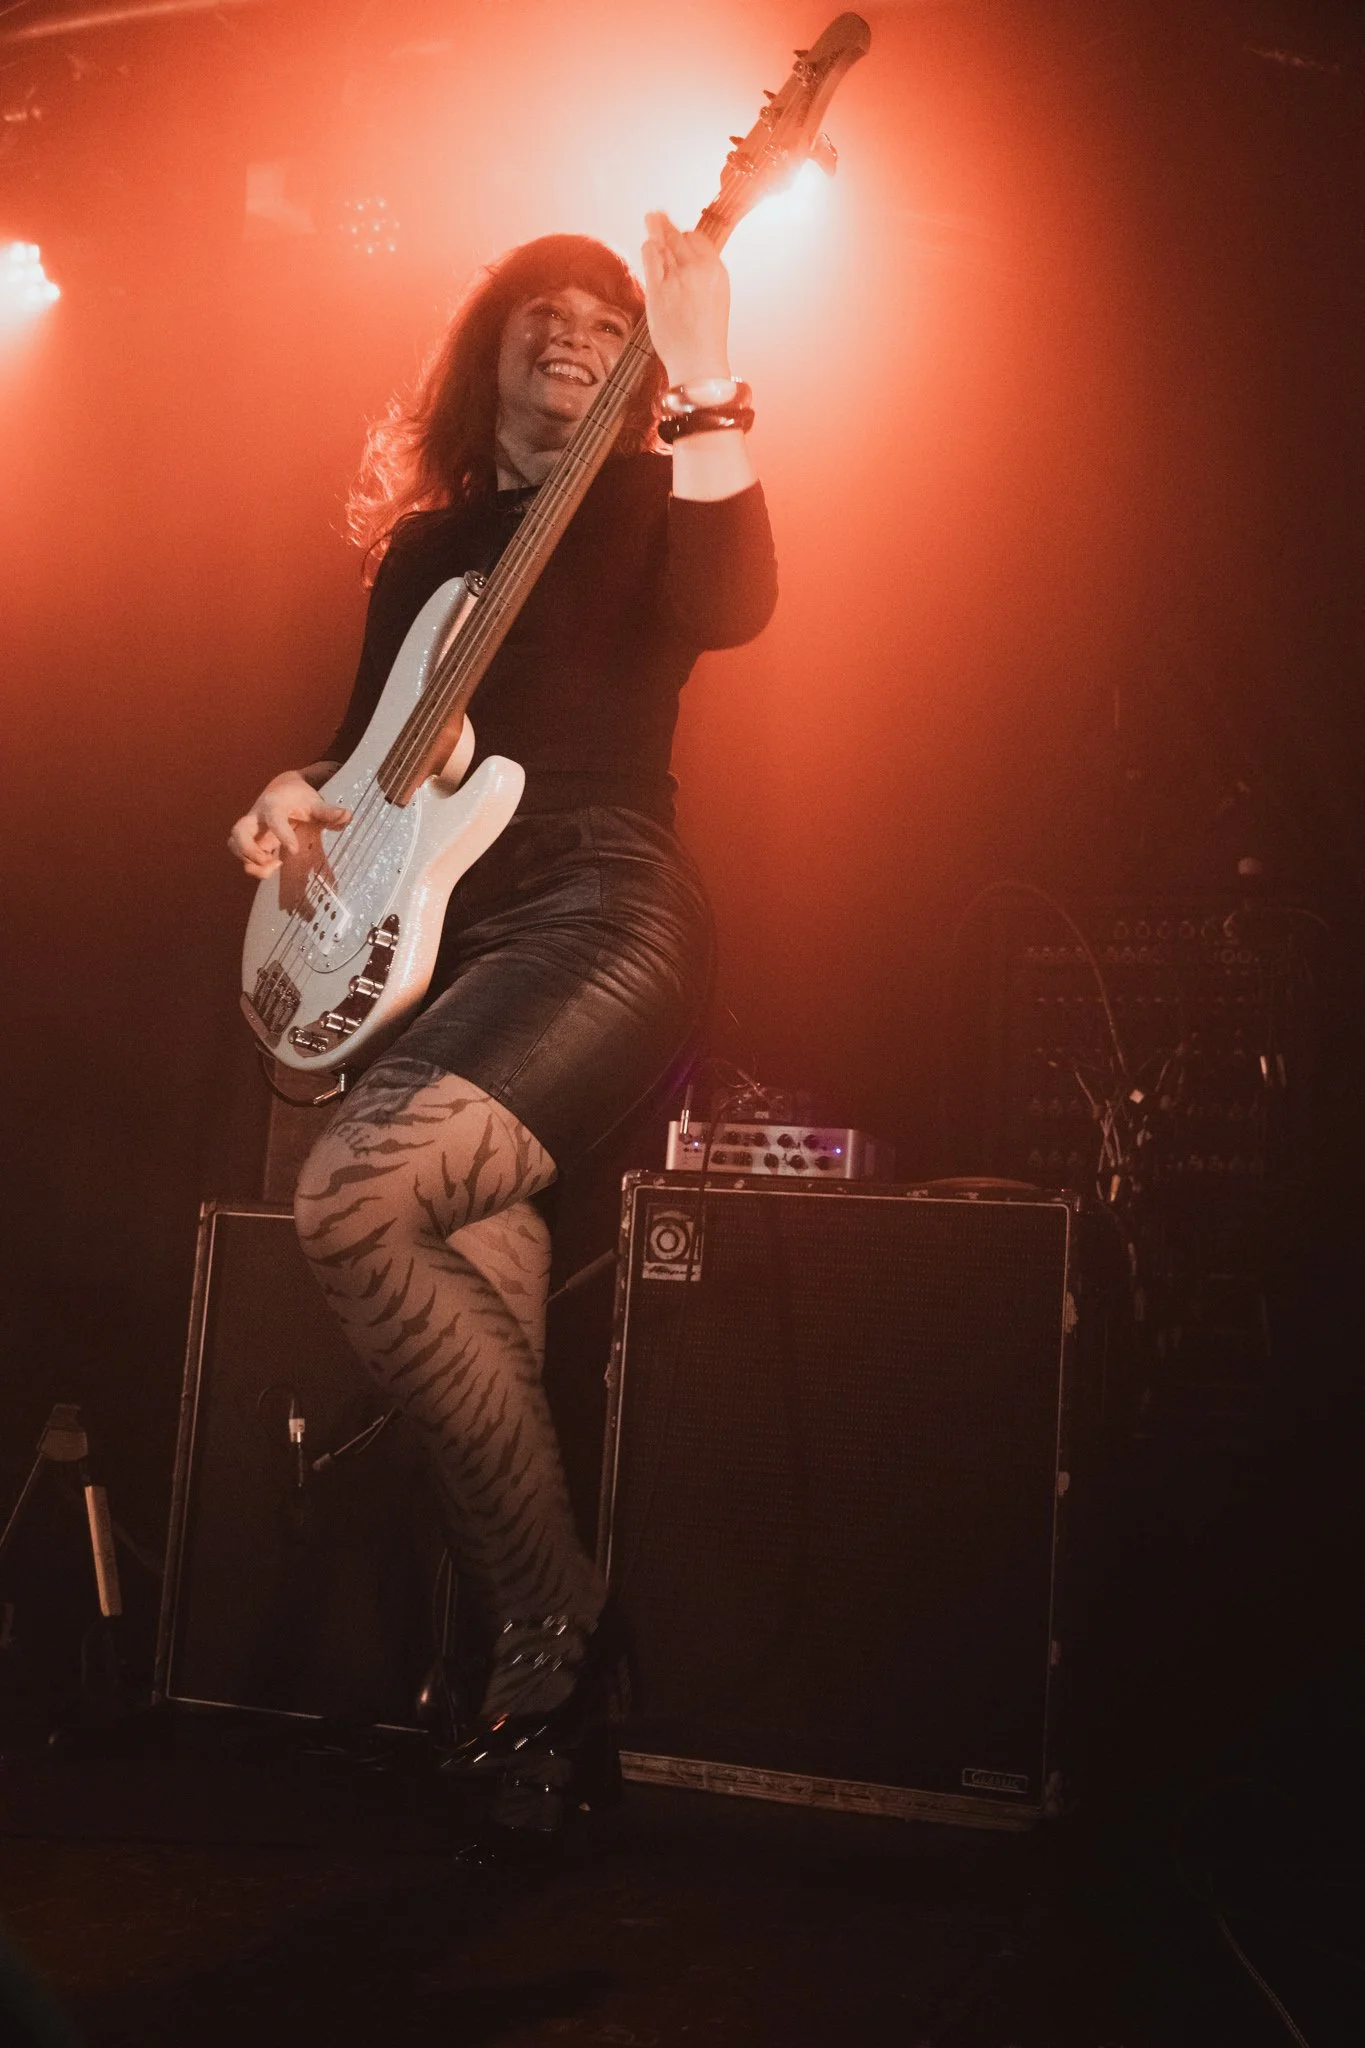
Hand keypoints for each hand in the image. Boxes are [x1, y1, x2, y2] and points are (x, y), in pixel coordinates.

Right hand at [228, 769, 349, 878]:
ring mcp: (251, 830)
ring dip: (249, 861)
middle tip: (269, 860)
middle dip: (248, 850)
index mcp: (273, 805)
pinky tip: (274, 866)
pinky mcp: (251, 841)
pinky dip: (254, 866)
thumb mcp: (315, 802)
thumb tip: (347, 815)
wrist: (282, 788)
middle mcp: (256, 817)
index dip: (282, 834)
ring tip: (273, 865)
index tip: (295, 850)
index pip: (273, 819)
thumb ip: (329, 812)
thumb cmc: (299, 796)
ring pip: (234, 845)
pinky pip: (243, 855)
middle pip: (238, 832)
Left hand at [641, 212, 731, 386]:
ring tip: (650, 220)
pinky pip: (650, 256)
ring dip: (655, 232)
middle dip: (664, 224)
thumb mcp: (717, 296)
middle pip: (677, 236)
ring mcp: (677, 279)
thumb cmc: (706, 334)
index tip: (678, 235)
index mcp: (716, 270)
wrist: (699, 362)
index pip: (698, 238)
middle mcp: (698, 270)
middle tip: (654, 214)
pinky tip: (648, 248)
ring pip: (662, 242)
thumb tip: (688, 254)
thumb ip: (705, 273)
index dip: (686, 236)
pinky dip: (648, 249)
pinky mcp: (658, 290)